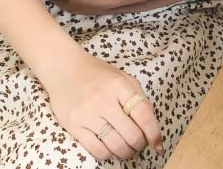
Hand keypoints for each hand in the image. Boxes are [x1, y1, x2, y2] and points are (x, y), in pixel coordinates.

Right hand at [42, 49, 163, 161]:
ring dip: (126, 153)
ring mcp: (88, 114)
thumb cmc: (97, 74)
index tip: (158, 145)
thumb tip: (151, 123)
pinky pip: (97, 150)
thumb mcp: (122, 77)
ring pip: (116, 145)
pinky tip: (111, 149)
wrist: (64, 68)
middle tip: (139, 145)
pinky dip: (109, 154)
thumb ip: (138, 97)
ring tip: (127, 149)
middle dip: (140, 145)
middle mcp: (104, 100)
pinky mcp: (74, 125)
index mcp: (120, 85)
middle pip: (131, 134)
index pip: (143, 114)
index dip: (153, 133)